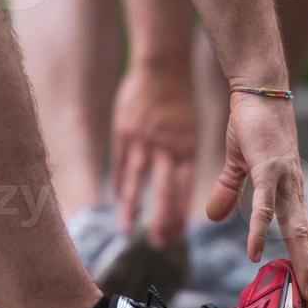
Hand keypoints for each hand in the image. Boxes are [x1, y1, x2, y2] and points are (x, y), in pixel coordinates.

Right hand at [112, 65, 196, 248]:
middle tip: (159, 243)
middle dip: (161, 220)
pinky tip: (118, 202)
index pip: (185, 189)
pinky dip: (120, 185)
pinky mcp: (124, 132)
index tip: (178, 236)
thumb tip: (178, 186)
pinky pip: (121, 164)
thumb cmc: (178, 98)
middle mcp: (166, 146)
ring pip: (138, 181)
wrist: (161, 64)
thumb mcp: (189, 127)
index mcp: (187, 147)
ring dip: (133, 209)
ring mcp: (143, 139)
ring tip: (129, 231)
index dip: (181, 213)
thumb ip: (182, 156)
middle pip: (163, 191)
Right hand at [205, 94, 307, 307]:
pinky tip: (255, 254)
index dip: (305, 263)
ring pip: (294, 231)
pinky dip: (260, 232)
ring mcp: (283, 181)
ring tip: (301, 292)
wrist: (259, 89)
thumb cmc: (251, 122)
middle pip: (305, 241)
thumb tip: (212, 217)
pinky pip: (263, 207)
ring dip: (299, 263)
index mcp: (286, 193)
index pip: (302, 235)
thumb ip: (227, 191)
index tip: (307, 293)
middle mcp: (291, 192)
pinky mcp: (268, 169)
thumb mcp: (236, 164)